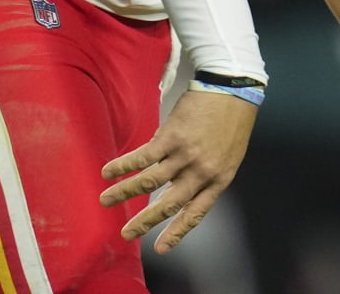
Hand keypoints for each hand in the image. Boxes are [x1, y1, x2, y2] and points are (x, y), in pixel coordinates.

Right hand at [98, 88, 256, 252]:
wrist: (233, 90)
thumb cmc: (232, 121)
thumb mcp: (227, 155)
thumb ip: (203, 170)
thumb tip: (174, 176)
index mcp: (217, 181)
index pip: (194, 214)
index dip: (176, 233)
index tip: (159, 249)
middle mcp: (201, 173)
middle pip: (168, 204)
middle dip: (144, 222)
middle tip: (125, 233)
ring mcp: (185, 156)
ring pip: (149, 182)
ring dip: (124, 192)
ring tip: (105, 200)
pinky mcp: (171, 137)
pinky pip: (143, 157)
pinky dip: (123, 165)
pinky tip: (108, 171)